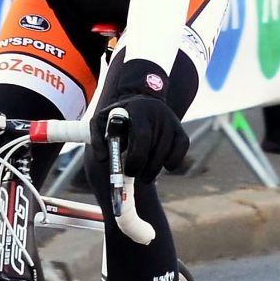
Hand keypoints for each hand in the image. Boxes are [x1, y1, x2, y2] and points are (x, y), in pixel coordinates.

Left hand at [89, 59, 188, 181]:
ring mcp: (171, 121)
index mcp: (138, 109)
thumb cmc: (118, 118)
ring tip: (145, 175)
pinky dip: (173, 161)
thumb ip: (98, 138)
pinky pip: (182, 148)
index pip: (142, 135)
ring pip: (167, 152)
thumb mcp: (102, 121)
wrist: (140, 104)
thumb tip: (103, 159)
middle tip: (135, 176)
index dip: (137, 157)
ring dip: (155, 168)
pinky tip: (164, 166)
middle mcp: (158, 113)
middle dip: (146, 167)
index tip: (128, 171)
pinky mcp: (180, 129)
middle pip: (156, 147)